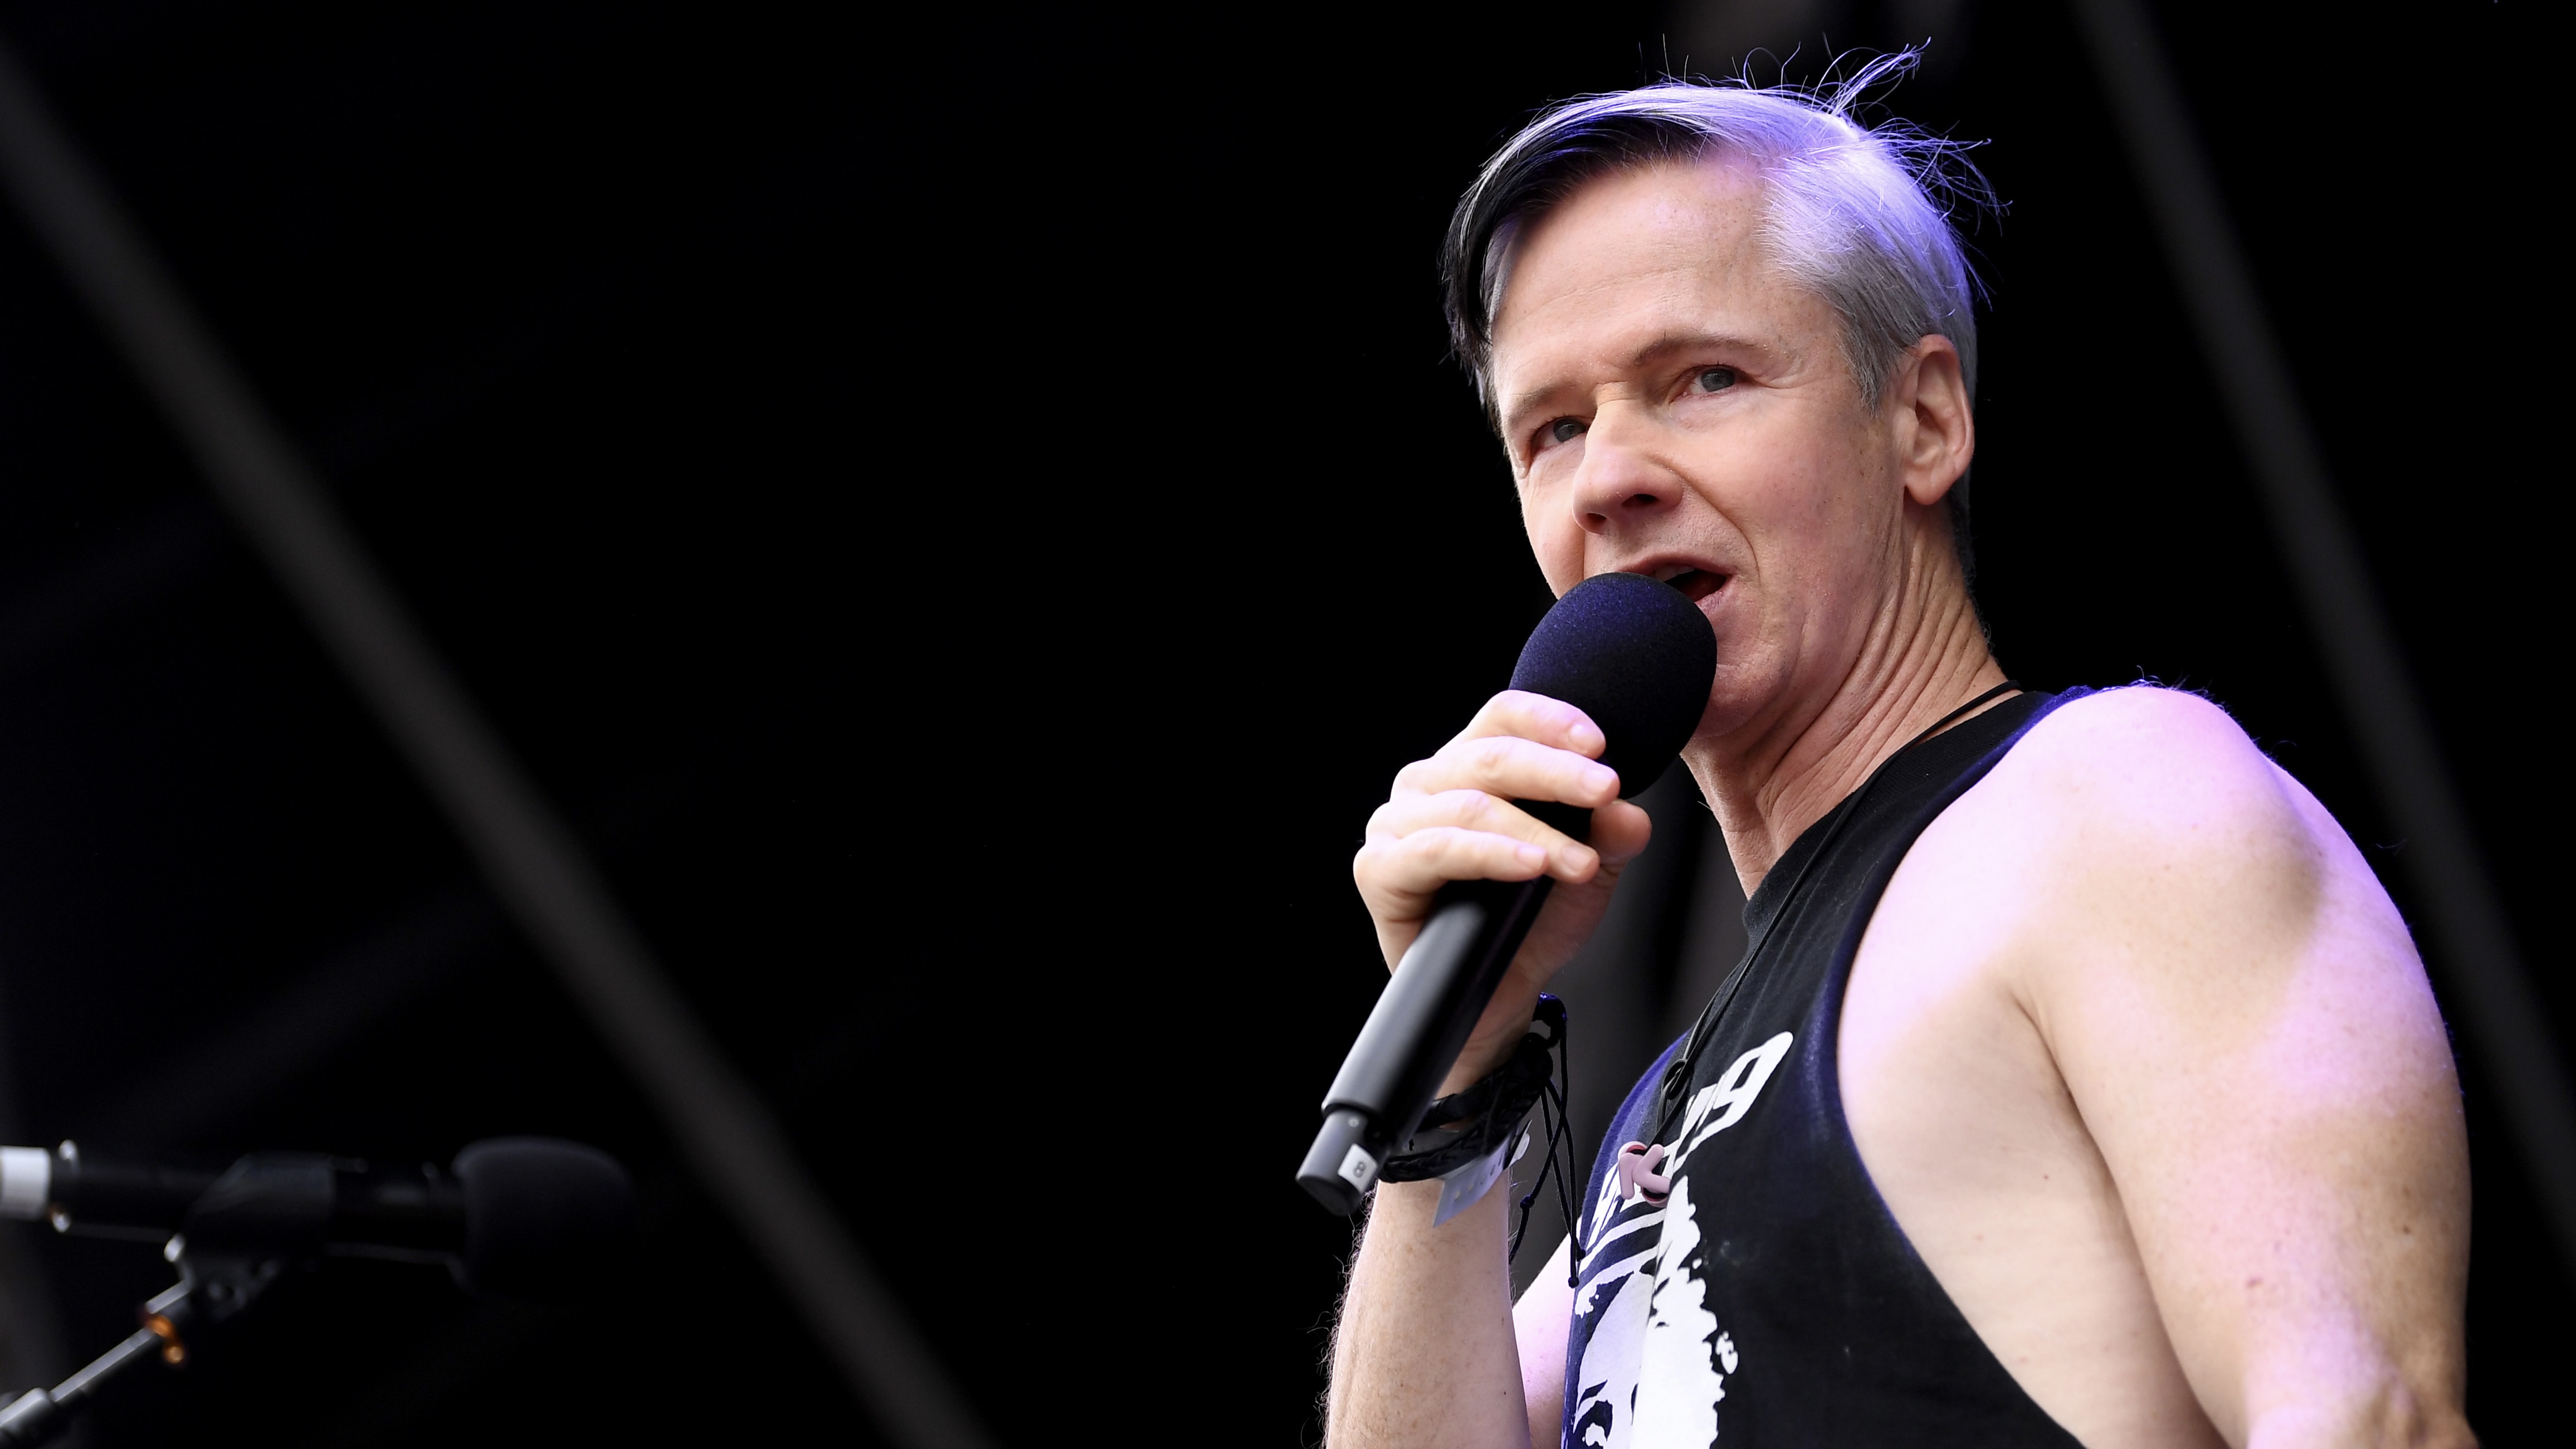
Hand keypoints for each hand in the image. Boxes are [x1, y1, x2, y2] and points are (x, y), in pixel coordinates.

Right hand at [1352, 689, 1654, 1092]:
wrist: (1501, 992)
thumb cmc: (1531, 918)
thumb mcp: (1587, 869)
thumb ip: (1608, 833)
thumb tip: (1627, 813)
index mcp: (1470, 764)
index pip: (1504, 716)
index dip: (1551, 719)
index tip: (1600, 745)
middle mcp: (1428, 784)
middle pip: (1492, 755)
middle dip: (1557, 773)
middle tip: (1606, 790)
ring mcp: (1398, 824)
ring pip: (1470, 804)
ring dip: (1535, 829)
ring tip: (1581, 860)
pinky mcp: (1381, 869)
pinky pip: (1436, 850)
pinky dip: (1488, 854)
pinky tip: (1529, 864)